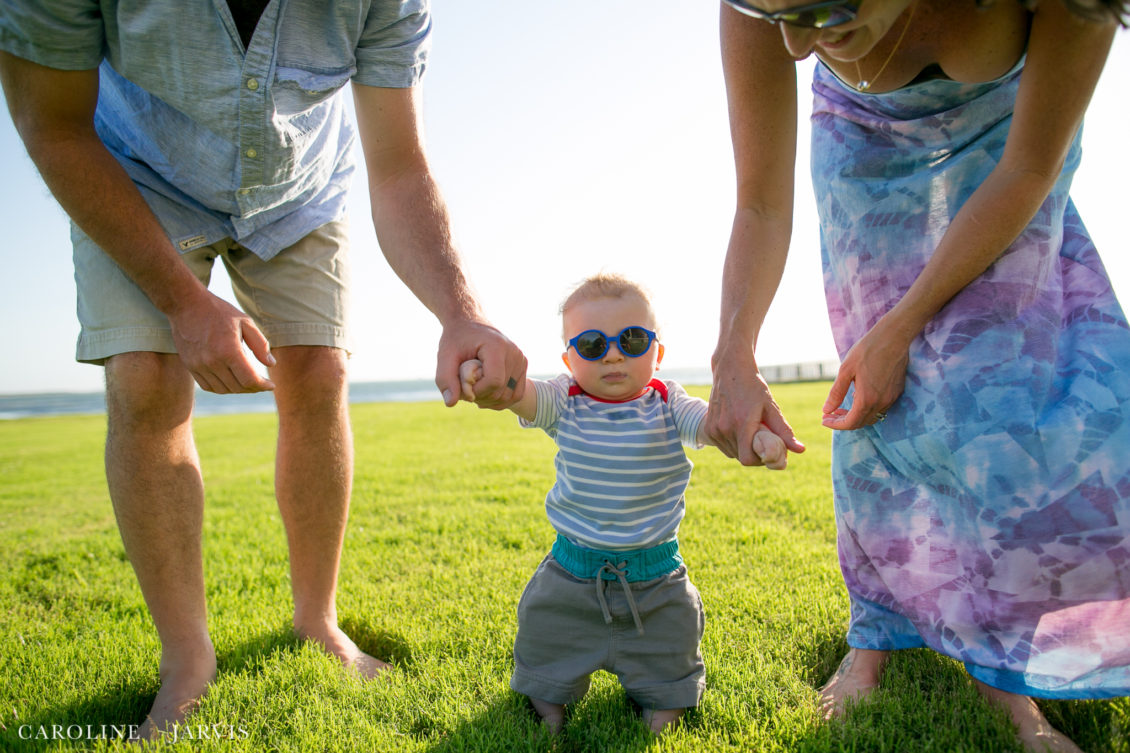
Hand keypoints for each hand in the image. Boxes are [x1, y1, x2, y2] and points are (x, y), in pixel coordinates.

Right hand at [168, 289, 274, 393]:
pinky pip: (208, 386)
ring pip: (223, 390)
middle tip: (262, 384)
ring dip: (238, 389)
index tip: (271, 385)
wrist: (186, 304)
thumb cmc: (219, 311)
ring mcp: (199, 365)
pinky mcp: (189, 366)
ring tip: (248, 383)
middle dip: (254, 388)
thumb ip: (260, 345)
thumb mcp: (245, 322)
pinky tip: (231, 381)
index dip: (263, 386)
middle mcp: (212, 361)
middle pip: (238, 387)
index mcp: (229, 350)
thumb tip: (271, 364)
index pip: (249, 379)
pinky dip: (222, 388)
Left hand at [435, 318, 526, 409]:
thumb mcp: (445, 356)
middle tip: (465, 386)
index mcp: (497, 347)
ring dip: (490, 401)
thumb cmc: (456, 339)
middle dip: (481, 396)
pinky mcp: (522, 366)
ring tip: (475, 390)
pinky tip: (485, 397)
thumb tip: (451, 403)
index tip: (463, 385)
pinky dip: (501, 401)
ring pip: (510, 397)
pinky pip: (516, 394)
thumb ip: (445, 379)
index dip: (477, 391)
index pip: (494, 382)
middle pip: (501, 391)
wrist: (469, 323)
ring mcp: (521, 360)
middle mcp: (514, 353)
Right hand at [705, 341, 803, 465]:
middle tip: (763, 441)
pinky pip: (722, 446)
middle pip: (741, 458)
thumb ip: (784, 431)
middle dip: (754, 454)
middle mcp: (724, 428)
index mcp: (742, 424)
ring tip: (751, 433)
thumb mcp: (771, 407)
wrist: (731, 370)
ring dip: (743, 449)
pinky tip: (739, 429)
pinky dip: (733, 443)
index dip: (760, 461)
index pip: (748, 460)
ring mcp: (714, 429)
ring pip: (731, 453)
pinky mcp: (708, 427)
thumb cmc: (753, 386)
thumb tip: (801, 450)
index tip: (768, 452)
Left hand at [822, 317, 909, 429]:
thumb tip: (826, 410)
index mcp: (867, 399)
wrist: (894, 336)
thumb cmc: (867, 350)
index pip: (851, 423)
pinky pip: (881, 408)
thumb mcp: (846, 370)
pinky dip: (867, 409)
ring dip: (856, 416)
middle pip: (861, 423)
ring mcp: (891, 398)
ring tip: (841, 408)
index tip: (824, 420)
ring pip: (872, 417)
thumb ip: (836, 393)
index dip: (836, 425)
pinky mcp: (897, 392)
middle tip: (830, 414)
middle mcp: (881, 402)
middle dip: (844, 421)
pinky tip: (858, 398)